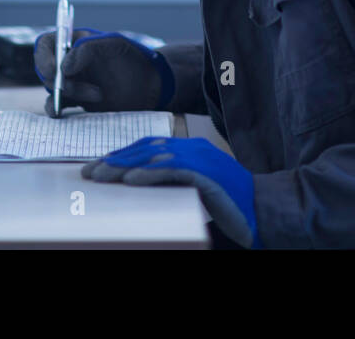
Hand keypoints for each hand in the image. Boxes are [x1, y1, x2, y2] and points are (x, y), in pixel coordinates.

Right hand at [33, 28, 174, 114]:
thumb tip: (63, 67)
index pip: (47, 44)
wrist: (150, 86)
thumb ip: (88, 48)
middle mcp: (69, 61)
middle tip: (72, 85)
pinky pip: (57, 106)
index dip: (43, 56)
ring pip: (53, 89)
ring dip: (69, 94)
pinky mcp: (77, 101)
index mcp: (75, 41)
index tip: (53, 70)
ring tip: (98, 94)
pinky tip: (65, 113)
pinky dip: (56, 109)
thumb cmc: (133, 58)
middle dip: (57, 79)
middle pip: (46, 69)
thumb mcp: (114, 43)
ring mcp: (72, 81)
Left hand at [82, 137, 259, 248]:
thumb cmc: (232, 204)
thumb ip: (174, 183)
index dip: (123, 154)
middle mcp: (195, 148)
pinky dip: (150, 172)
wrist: (265, 209)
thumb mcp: (197, 190)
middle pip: (147, 147)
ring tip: (101, 175)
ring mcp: (201, 159)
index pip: (150, 145)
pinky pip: (172, 170)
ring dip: (125, 165)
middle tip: (89, 172)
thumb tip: (142, 187)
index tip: (99, 166)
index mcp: (193, 149)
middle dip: (115, 159)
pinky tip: (131, 179)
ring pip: (155, 155)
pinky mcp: (207, 174)